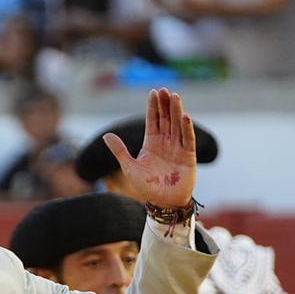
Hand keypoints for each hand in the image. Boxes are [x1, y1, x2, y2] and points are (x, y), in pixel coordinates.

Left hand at [102, 88, 197, 209]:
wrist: (163, 204)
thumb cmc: (147, 188)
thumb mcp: (130, 168)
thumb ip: (120, 151)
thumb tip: (106, 135)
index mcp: (151, 144)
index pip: (153, 121)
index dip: (153, 107)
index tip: (154, 92)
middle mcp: (165, 143)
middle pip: (166, 119)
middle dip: (165, 105)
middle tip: (164, 90)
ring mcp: (177, 148)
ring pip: (177, 125)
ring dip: (176, 111)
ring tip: (175, 96)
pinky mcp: (188, 156)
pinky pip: (188, 139)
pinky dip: (186, 128)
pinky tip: (185, 116)